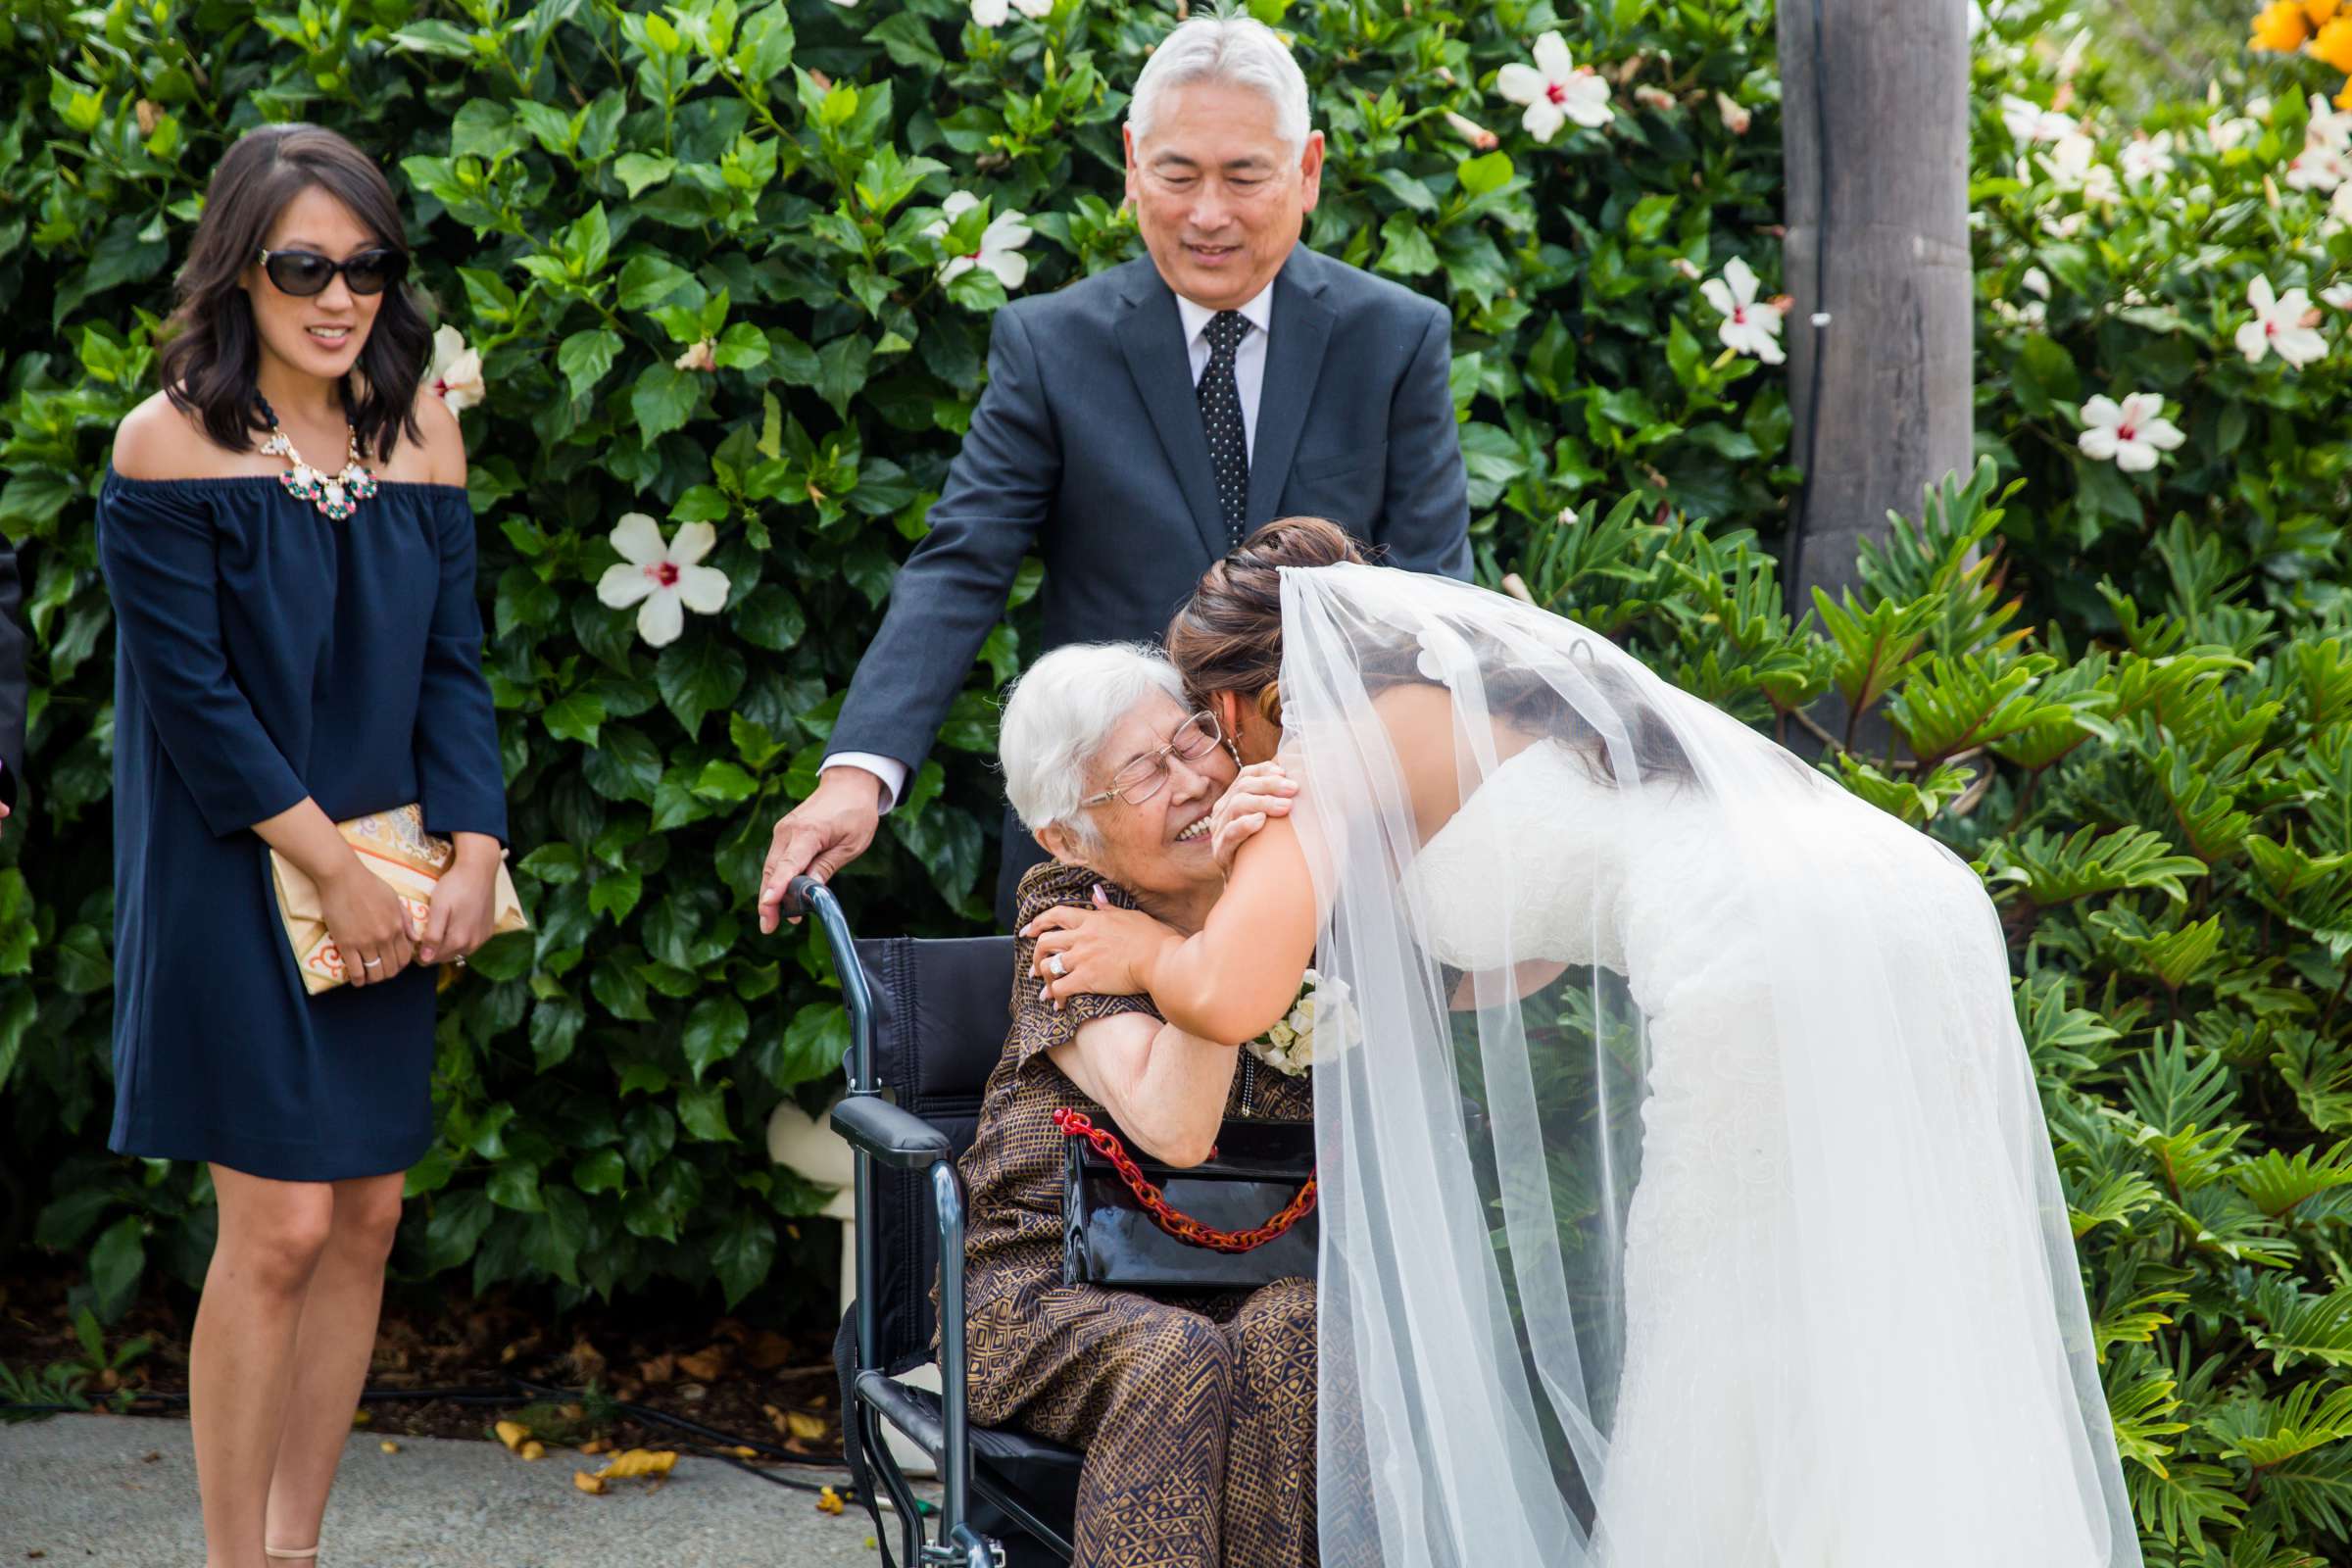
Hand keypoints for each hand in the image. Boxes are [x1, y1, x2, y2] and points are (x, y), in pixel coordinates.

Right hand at [319, 858, 415, 987]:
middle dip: (387, 974)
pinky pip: (356, 970)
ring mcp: (366, 942)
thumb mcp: (394, 899)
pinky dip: (358, 979)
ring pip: (375, 973)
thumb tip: (415, 939)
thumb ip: (406, 920)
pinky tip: (356, 980)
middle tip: (379, 973)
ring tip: (368, 978)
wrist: (343, 878)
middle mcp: (385, 938)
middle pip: (392, 968)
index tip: (393, 965)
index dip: (400, 965)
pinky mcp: (347, 944)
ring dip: (373, 979)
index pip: (405, 957)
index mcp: (397, 927)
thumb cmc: (369, 885)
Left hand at [419, 836, 500, 966]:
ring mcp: (482, 938)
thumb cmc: (455, 886)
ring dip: (447, 946)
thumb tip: (426, 959)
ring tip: (437, 932)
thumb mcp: (439, 908)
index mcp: (458, 940)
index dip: (420, 954)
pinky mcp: (488, 930)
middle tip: (422, 937)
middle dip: (433, 951)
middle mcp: (472, 944)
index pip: (433, 958)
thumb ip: (433, 935)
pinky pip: (471, 943)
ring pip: (459, 951)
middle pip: (446, 956)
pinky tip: (455, 927)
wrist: (479, 870)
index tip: (412, 944)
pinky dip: (461, 940)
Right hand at [758, 767, 885, 932]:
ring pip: (771, 868)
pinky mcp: (784, 833)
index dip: (778, 888)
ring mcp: (783, 831)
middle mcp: (789, 831)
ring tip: (776, 919)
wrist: (849, 783)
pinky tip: (783, 898)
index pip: (788, 866)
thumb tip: (811, 892)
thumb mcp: (851, 844)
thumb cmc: (856, 812)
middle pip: (772, 871)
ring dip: (771, 893)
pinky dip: (777, 879)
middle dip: (768, 900)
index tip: (768, 906)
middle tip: (769, 927)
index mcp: (808, 832)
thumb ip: (827, 867)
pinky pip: (777, 860)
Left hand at [1023, 887, 1180, 1006]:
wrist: (1160, 960)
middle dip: (1036, 955)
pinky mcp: (1086, 979)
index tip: (1027, 931)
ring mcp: (1082, 958)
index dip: (1037, 922)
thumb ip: (1108, 907)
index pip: (1056, 915)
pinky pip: (1059, 988)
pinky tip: (1057, 1004)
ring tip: (1044, 989)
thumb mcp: (1130, 915)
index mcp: (1093, 919)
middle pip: (1045, 942)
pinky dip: (1054, 997)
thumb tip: (1096, 895)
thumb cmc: (1153, 938)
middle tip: (1035, 966)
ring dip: (1043, 978)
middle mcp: (1082, 937)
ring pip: (1048, 965)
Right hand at [1209, 761, 1297, 874]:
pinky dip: (1245, 825)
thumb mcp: (1270, 824)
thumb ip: (1278, 804)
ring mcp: (1218, 832)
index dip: (1264, 771)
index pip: (1245, 775)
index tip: (1285, 773)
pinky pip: (1229, 834)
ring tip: (1285, 807)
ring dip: (1263, 803)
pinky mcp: (1220, 852)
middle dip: (1270, 785)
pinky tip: (1261, 822)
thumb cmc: (1264, 850)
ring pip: (1236, 806)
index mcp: (1233, 800)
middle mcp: (1223, 812)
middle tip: (1293, 790)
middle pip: (1243, 788)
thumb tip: (1302, 785)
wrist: (1248, 888)